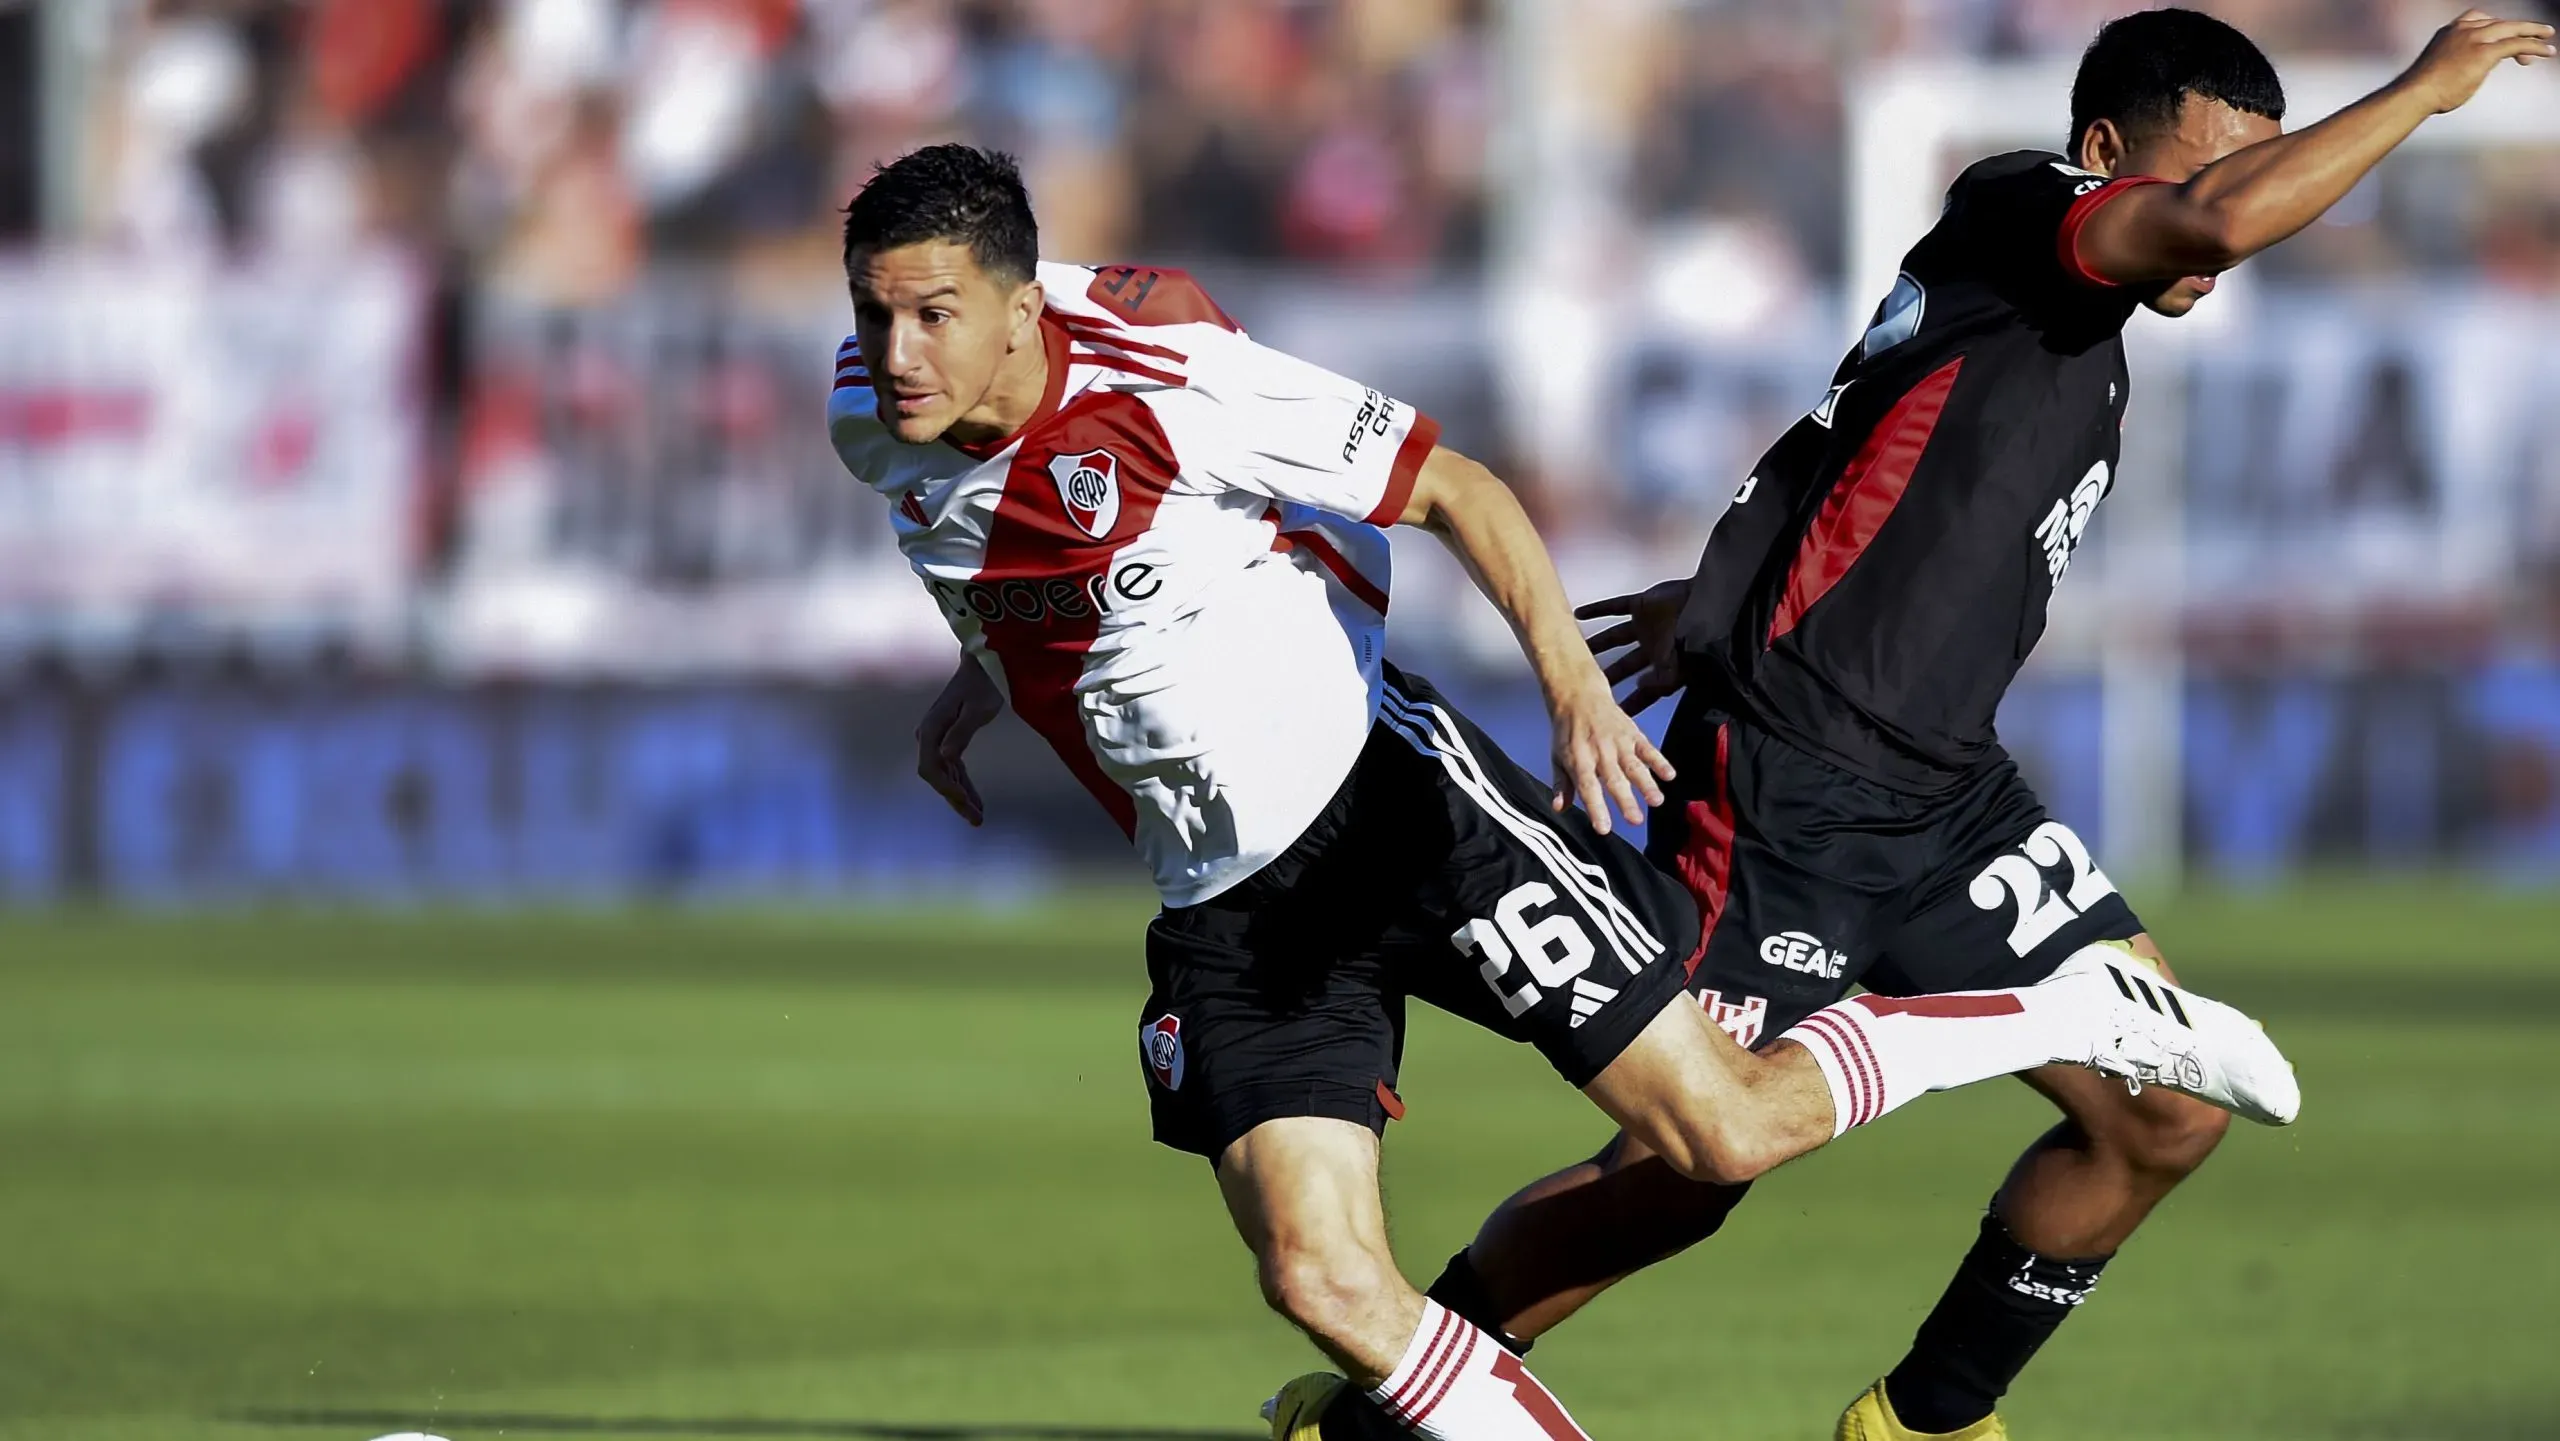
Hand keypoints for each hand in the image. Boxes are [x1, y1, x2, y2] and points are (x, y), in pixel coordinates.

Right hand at [915, 658, 1003, 825]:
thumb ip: (960, 732)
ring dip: (960, 795)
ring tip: (978, 816)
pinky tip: (974, 799)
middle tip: (976, 820)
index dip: (947, 789)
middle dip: (955, 799)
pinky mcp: (948, 739)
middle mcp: (929, 735)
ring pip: (944, 775)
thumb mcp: (978, 709)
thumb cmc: (984, 685)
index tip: (966, 801)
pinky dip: (963, 783)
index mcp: (932, 728)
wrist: (983, 666)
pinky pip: (952, 767)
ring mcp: (937, 738)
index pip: (931, 768)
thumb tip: (945, 756)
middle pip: (936, 776)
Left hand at [1547, 669, 1675, 835]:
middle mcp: (1600, 753)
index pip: (1587, 788)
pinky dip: (1659, 761)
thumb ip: (1561, 784)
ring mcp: (1618, 743)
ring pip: (1634, 766)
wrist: (1579, 696)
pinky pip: (1648, 748)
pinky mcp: (1632, 734)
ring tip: (1657, 802)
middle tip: (1635, 821)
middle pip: (1613, 780)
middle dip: (1625, 801)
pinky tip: (1669, 775)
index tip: (1603, 828)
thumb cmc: (1568, 732)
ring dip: (1646, 784)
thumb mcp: (1557, 757)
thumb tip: (1559, 808)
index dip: (1596, 808)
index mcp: (1578, 760)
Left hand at [1577, 578, 1691, 716]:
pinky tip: (1579, 613)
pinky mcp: (1643, 604)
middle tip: (1584, 684)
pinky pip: (1615, 607)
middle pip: (1625, 665)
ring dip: (1598, 644)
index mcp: (1666, 664)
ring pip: (1615, 637)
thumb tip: (1639, 688)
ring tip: (1577, 650)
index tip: (1614, 715)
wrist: (1706, 604)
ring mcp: (1647, 625)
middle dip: (1608, 675)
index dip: (1632, 702)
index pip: (1645, 689)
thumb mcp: (1680, 669)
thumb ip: (1660, 683)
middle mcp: (1654, 646)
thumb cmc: (1698, 638)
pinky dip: (1597, 609)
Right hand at [2397, 10, 2554, 113]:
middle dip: (2520, 29)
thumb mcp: (2439, 67)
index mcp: (2450, 31)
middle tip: (2537, 34)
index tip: (2505, 37)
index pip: (2481, 20)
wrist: (2414, 94)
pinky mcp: (2485, 52)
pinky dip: (2535, 46)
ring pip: (2512, 29)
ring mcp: (2475, 38)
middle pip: (2500, 23)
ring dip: (2533, 33)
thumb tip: (2472, 70)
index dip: (2497, 28)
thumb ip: (2458, 61)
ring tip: (2547, 40)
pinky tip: (2546, 52)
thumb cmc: (2420, 90)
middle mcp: (2463, 29)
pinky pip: (2517, 44)